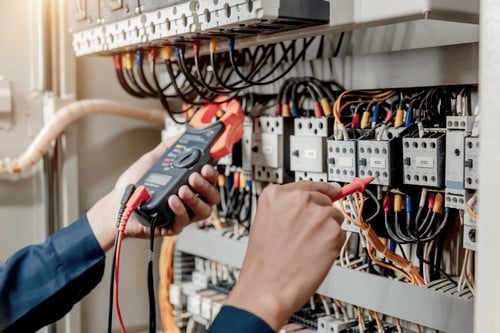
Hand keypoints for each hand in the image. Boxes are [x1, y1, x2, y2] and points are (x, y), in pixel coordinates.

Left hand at [87, 137, 219, 251]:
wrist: (117, 204)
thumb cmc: (135, 185)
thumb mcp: (152, 161)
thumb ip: (168, 148)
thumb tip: (181, 134)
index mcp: (188, 184)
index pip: (210, 180)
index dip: (211, 174)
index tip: (205, 166)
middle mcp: (189, 200)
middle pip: (212, 196)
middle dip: (206, 186)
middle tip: (193, 176)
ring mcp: (183, 214)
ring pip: (203, 211)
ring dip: (195, 199)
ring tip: (182, 189)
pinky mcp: (173, 226)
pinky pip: (184, 221)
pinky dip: (180, 209)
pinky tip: (172, 200)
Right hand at [225, 181, 344, 330]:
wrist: (266, 288)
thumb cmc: (264, 262)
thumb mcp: (266, 222)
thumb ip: (287, 207)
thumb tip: (315, 201)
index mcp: (275, 194)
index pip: (309, 184)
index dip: (322, 190)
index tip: (333, 189)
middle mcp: (297, 199)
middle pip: (325, 199)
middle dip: (321, 216)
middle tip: (307, 236)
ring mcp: (316, 214)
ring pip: (335, 217)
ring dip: (326, 231)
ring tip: (306, 248)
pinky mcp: (331, 232)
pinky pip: (340, 235)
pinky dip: (332, 246)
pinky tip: (314, 255)